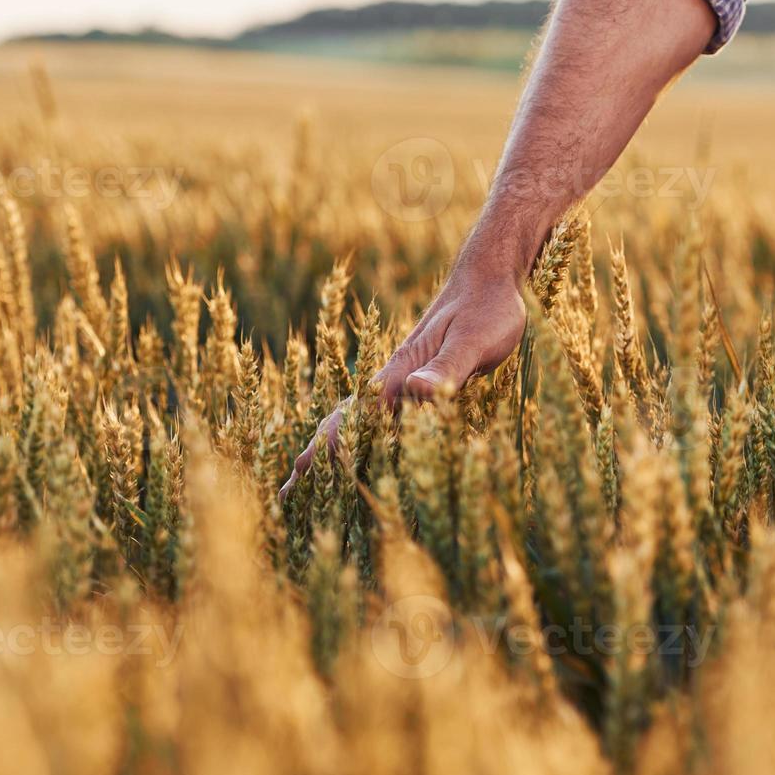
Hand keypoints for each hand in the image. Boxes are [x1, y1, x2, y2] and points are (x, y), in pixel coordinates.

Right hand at [279, 264, 526, 498]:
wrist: (490, 279)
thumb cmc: (488, 309)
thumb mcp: (473, 340)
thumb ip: (446, 367)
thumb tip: (414, 390)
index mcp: (398, 374)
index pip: (354, 418)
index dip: (330, 449)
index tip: (303, 479)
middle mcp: (392, 382)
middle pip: (341, 424)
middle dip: (314, 458)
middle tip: (284, 495)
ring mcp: (403, 384)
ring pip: (356, 423)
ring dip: (329, 452)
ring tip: (304, 480)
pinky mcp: (419, 385)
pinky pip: (381, 420)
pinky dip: (362, 441)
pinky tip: (360, 453)